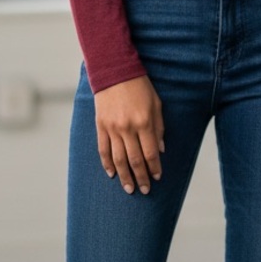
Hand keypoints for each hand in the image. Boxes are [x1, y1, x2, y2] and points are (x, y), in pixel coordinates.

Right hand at [94, 75, 164, 194]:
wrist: (114, 71)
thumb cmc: (139, 86)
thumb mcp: (156, 104)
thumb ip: (159, 127)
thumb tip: (160, 150)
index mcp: (144, 122)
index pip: (150, 153)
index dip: (154, 168)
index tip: (157, 178)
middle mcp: (127, 128)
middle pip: (135, 160)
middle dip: (141, 178)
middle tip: (145, 190)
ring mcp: (112, 128)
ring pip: (118, 159)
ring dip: (125, 176)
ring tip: (129, 188)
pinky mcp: (100, 126)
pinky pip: (103, 149)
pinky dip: (107, 164)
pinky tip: (112, 174)